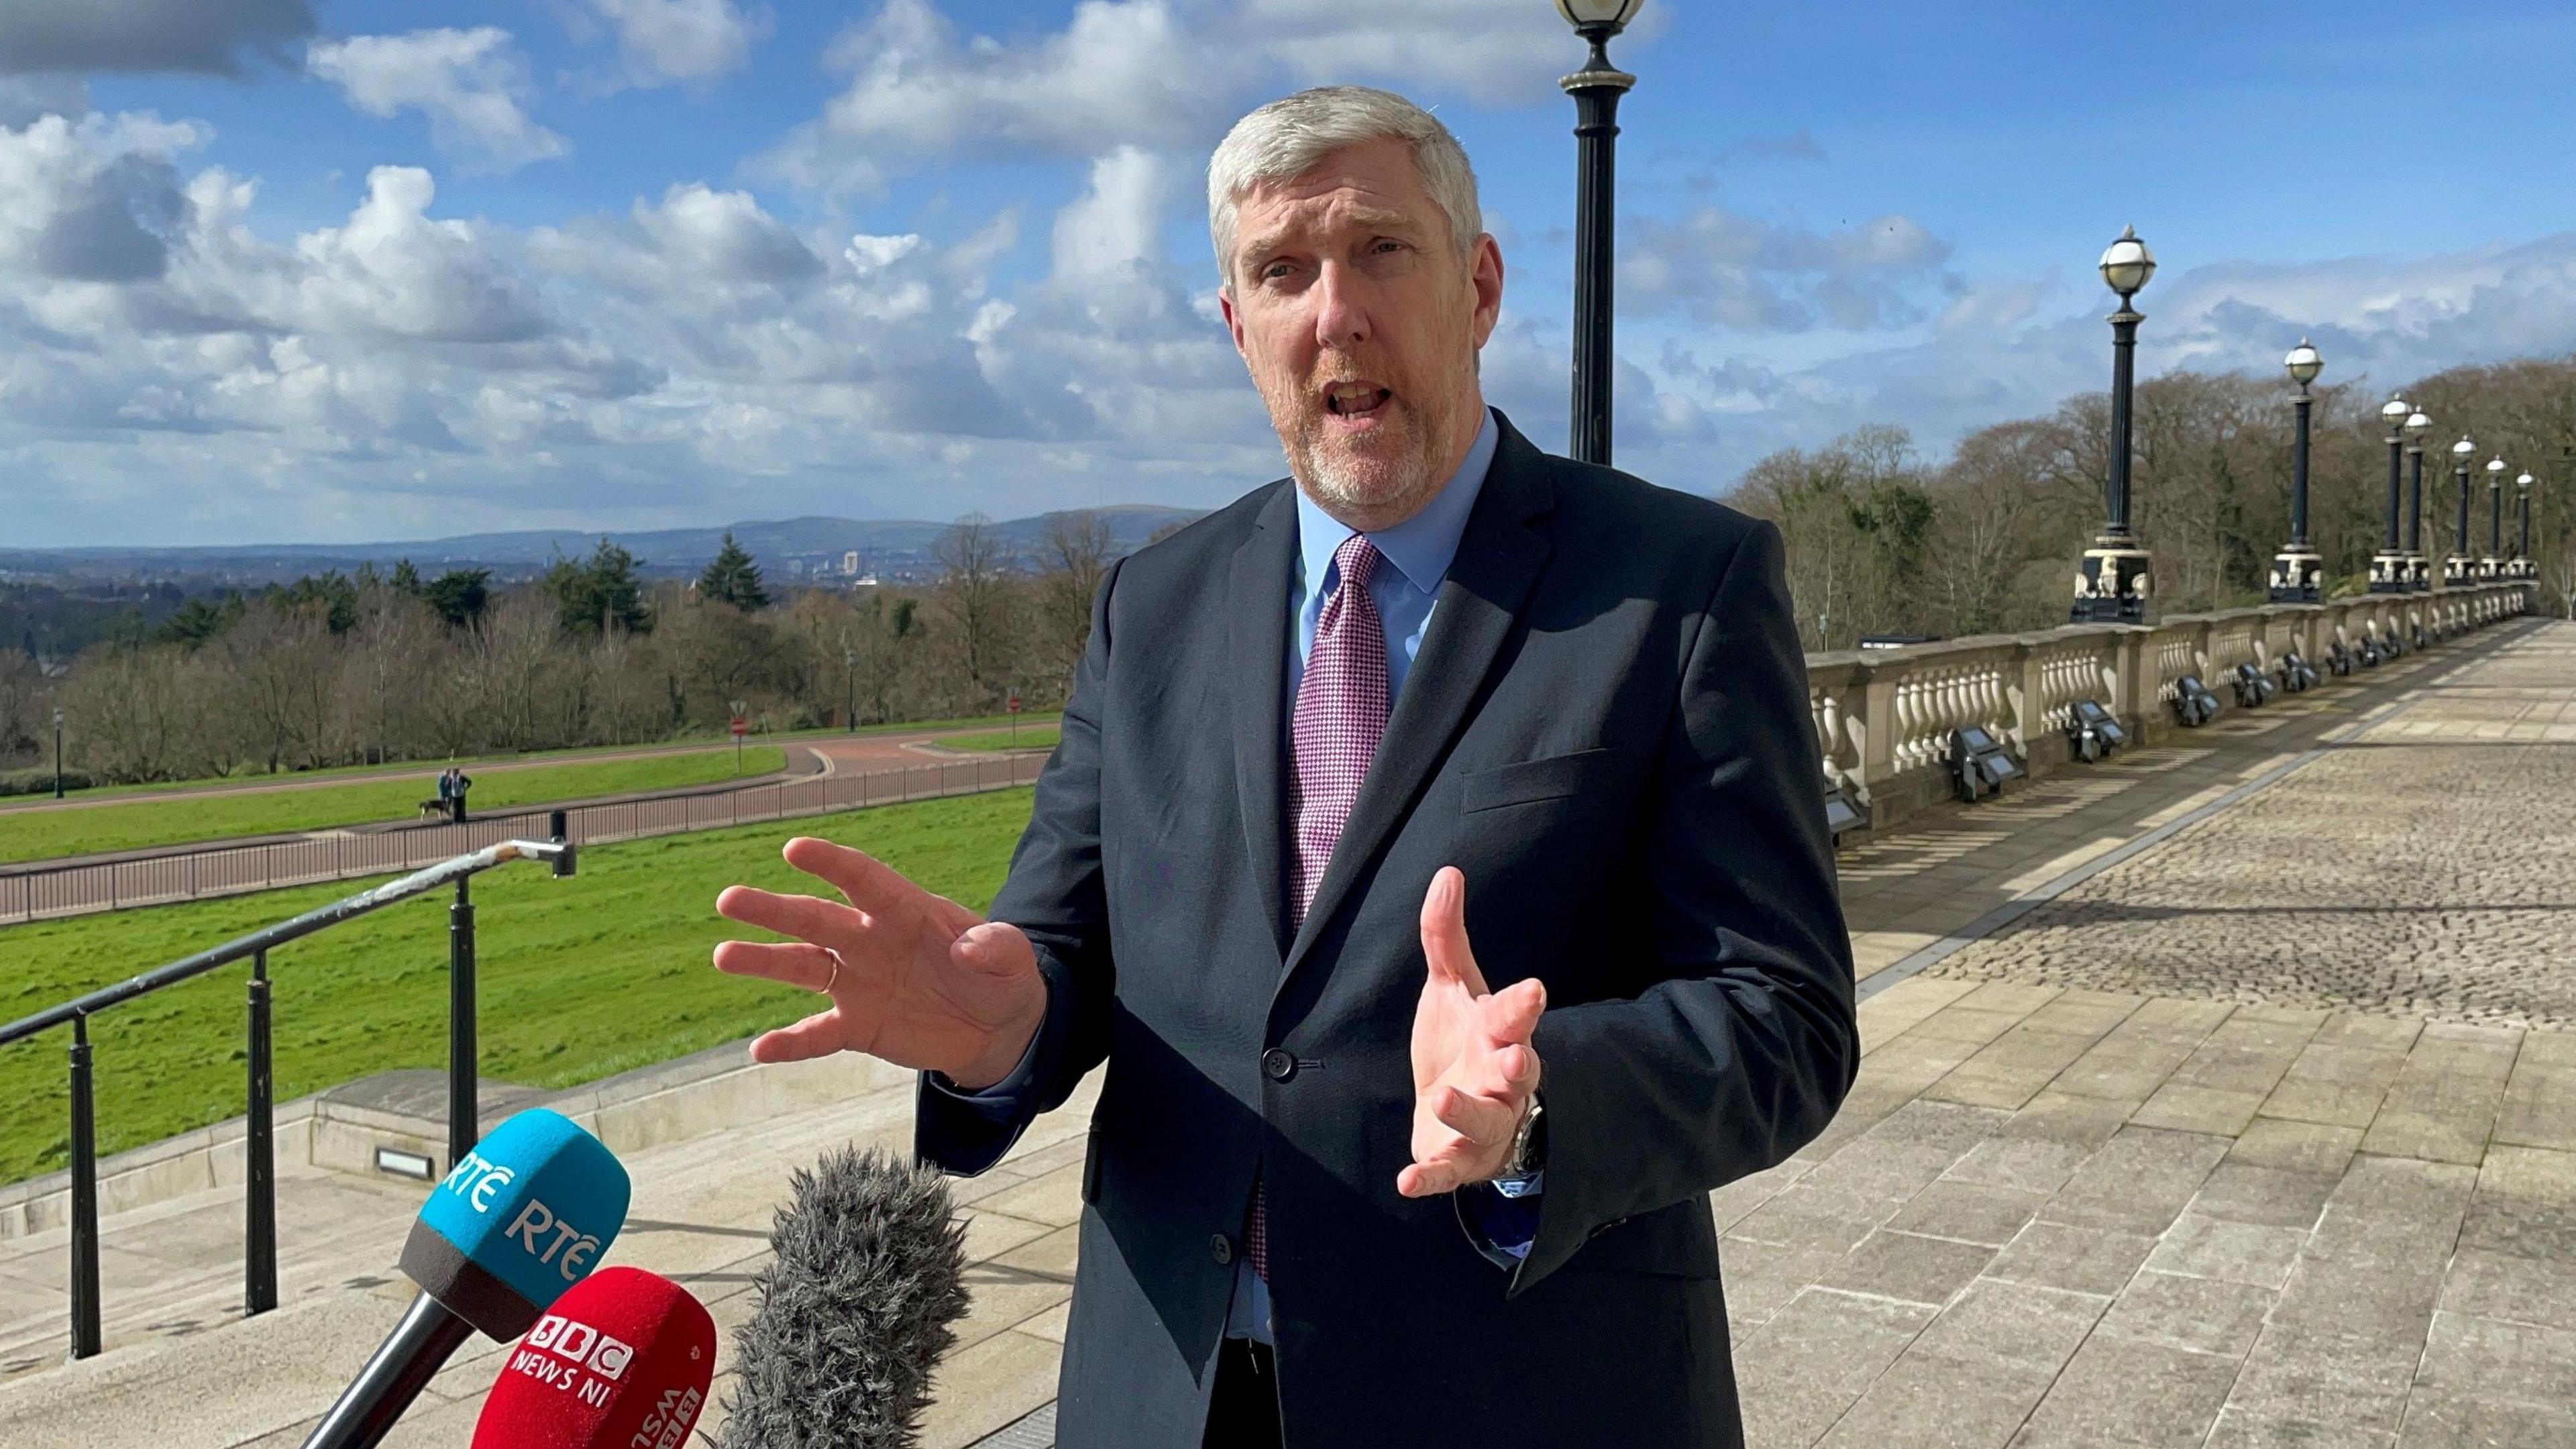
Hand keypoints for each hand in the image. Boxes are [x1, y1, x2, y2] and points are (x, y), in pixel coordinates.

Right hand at [712, 837, 1045, 1087]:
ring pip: (803, 968)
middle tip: (729, 899)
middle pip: (816, 919)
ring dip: (764, 961)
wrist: (998, 1029)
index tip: (794, 849)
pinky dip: (790, 1043)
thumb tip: (969, 948)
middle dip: (774, 909)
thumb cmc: (1000, 977)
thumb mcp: (1013, 959)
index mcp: (905, 909)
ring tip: (723, 956)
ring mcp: (859, 983)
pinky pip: (817, 1035)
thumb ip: (996, 947)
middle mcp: (870, 940)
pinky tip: (759, 1049)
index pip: (863, 878)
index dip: (831, 863)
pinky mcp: (858, 1026)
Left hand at [1396, 867, 1544, 1198]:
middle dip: (1516, 1066)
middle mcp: (1500, 1081)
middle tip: (1514, 1059)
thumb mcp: (1452, 988)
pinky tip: (1407, 1179)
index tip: (1533, 989)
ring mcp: (1484, 1124)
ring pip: (1484, 1121)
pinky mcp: (1458, 1161)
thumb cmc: (1465, 1043)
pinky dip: (1430, 1176)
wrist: (1461, 1112)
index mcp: (1500, 1034)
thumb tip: (1447, 872)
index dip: (1523, 1005)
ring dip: (1467, 1111)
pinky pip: (1447, 1171)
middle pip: (1517, 1073)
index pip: (1516, 1016)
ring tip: (1444, 1096)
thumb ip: (1446, 938)